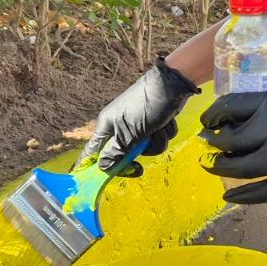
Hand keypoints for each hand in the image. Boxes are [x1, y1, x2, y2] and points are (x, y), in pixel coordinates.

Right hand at [80, 57, 200, 175]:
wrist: (172, 85)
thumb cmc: (146, 107)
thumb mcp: (130, 134)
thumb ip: (116, 152)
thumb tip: (102, 167)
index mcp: (107, 126)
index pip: (94, 152)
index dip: (96, 167)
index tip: (100, 180)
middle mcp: (120, 126)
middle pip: (123, 154)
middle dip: (138, 155)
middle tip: (139, 165)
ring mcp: (137, 125)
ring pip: (145, 148)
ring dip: (156, 142)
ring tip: (159, 129)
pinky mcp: (153, 123)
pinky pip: (157, 139)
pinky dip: (165, 133)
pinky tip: (167, 122)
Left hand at [199, 79, 266, 203]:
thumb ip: (266, 105)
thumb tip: (236, 117)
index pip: (232, 109)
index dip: (214, 115)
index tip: (207, 121)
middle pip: (235, 141)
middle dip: (216, 142)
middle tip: (207, 143)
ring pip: (246, 169)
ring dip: (225, 168)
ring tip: (213, 165)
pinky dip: (246, 195)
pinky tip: (231, 196)